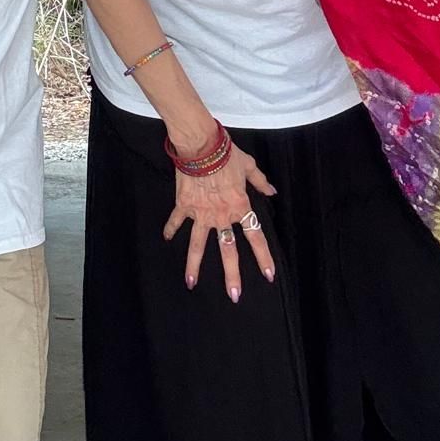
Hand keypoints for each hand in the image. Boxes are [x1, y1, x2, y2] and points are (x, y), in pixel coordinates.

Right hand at [163, 140, 276, 301]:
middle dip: (232, 275)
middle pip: (228, 250)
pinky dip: (171, 230)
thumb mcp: (249, 166)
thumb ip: (260, 181)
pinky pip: (177, 221)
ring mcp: (201, 213)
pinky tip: (167, 240)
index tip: (269, 275)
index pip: (255, 237)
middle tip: (234, 296)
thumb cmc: (226, 153)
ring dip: (194, 265)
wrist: (200, 144)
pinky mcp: (184, 205)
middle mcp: (221, 215)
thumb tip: (272, 190)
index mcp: (240, 206)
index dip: (263, 257)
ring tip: (191, 283)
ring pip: (198, 245)